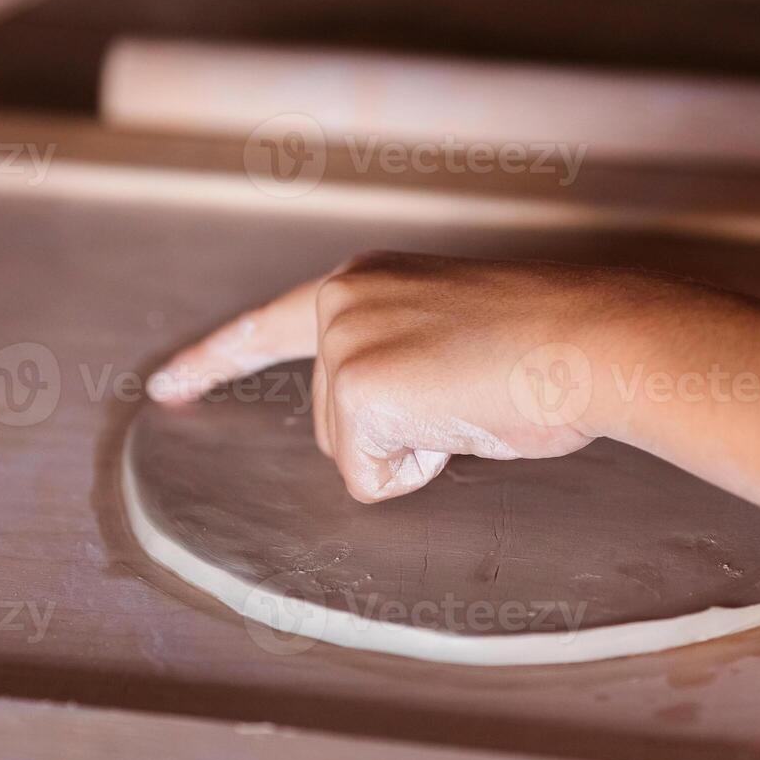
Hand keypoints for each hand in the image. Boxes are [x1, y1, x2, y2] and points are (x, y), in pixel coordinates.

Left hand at [149, 252, 662, 502]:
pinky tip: (462, 422)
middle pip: (332, 422)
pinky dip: (420, 470)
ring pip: (351, 453)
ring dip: (415, 447)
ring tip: (474, 401)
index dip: (214, 362)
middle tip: (470, 395)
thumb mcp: (447, 334)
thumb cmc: (546, 347)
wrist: (593, 340)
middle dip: (398, 433)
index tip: (166, 387)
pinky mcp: (359, 391)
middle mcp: (340, 301)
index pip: (268, 327)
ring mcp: (345, 345)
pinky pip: (372, 478)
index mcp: (363, 281)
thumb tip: (381, 422)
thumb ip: (396, 358)